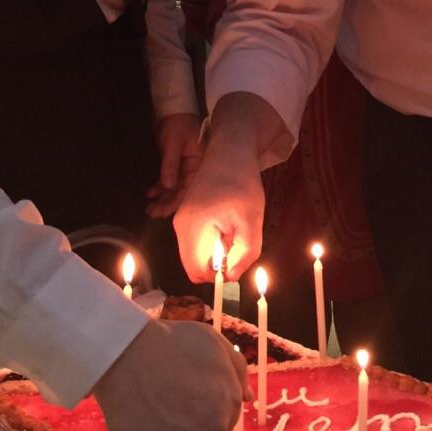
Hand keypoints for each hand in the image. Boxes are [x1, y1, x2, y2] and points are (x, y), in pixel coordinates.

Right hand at [94, 319, 250, 430]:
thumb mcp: (213, 342)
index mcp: (229, 406)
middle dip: (187, 424)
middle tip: (163, 401)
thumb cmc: (169, 342)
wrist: (124, 355)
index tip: (181, 392)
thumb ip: (236, 369)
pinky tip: (138, 430)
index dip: (201, 405)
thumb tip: (247, 398)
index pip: (223, 417)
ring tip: (149, 413)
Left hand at [147, 114, 202, 218]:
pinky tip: (150, 193)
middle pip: (182, 191)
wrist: (173, 109)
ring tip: (149, 208)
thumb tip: (169, 187)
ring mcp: (185, 167)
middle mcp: (194, 168)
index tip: (163, 211)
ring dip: (162, 198)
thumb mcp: (173, 143)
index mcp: (200, 164)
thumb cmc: (177, 124)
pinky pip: (169, 179)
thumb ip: (170, 165)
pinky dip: (159, 187)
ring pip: (174, 188)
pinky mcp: (175, 164)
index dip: (177, 201)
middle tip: (152, 213)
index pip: (190, 188)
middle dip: (167, 203)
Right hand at [172, 139, 263, 282]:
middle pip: (195, 264)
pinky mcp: (184, 215)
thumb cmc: (243, 184)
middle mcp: (179, 226)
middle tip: (235, 235)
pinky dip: (212, 238)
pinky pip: (196, 240)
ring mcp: (179, 220)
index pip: (196, 272)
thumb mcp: (252, 221)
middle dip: (218, 260)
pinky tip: (225, 220)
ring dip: (217, 248)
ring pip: (197, 252)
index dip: (218, 274)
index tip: (236, 254)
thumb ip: (244, 254)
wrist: (229, 152)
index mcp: (192, 228)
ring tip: (231, 225)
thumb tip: (231, 277)